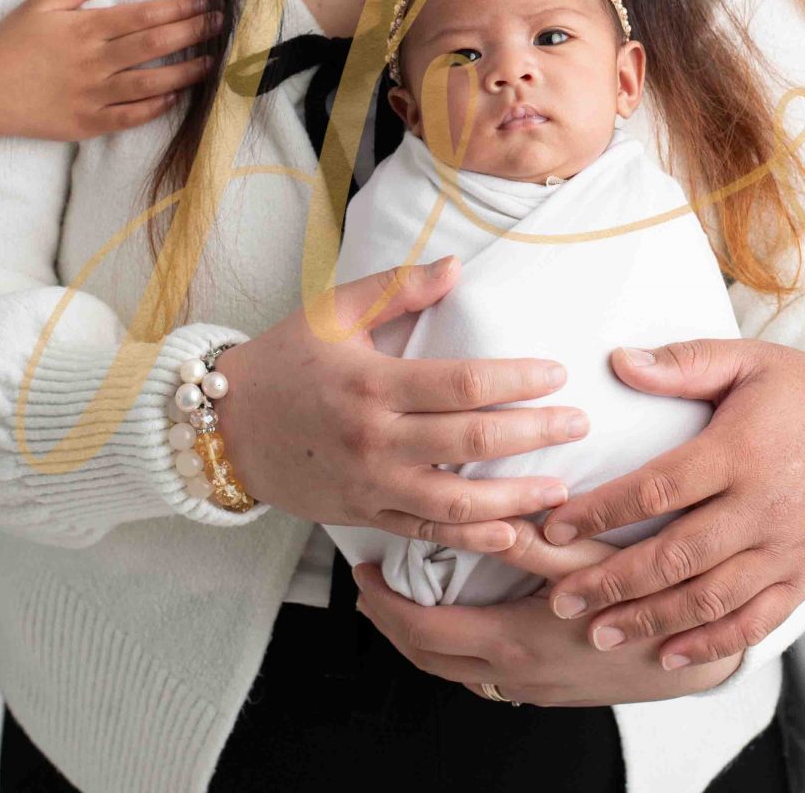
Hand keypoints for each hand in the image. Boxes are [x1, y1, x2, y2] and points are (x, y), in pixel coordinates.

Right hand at [0, 0, 220, 140]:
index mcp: (87, 28)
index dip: (179, 8)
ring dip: (186, 72)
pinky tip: (175, 97)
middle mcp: (96, 61)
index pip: (144, 14)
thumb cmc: (9, 45)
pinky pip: (130, 116)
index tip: (203, 4)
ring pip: (151, 82)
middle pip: (156, 44)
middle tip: (220, 26)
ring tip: (211, 63)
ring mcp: (94, 94)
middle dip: (193, 33)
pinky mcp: (88, 123)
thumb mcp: (38, 6)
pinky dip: (155, 107)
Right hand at [212, 257, 589, 545]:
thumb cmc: (286, 359)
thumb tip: (456, 265)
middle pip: (471, 442)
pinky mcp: (364, 516)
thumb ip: (397, 287)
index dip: (516, 381)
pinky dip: (472, 539)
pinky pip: (425, 534)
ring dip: (515, 499)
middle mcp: (374, 439)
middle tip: (579, 425)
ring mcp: (370, 486)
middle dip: (535, 435)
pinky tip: (511, 532)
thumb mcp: (334, 310)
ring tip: (560, 488)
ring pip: (456, 503)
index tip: (556, 374)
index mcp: (372, 383)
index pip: (462, 384)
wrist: (225, 426)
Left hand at [353, 561, 743, 705]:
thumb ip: (540, 540)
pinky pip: (482, 678)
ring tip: (404, 602)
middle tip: (367, 585)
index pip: (422, 627)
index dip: (384, 601)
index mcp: (513, 641)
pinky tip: (464, 622)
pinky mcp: (550, 692)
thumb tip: (489, 511)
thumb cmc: (654, 606)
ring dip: (420, 640)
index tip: (364, 571)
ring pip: (452, 673)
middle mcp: (515, 674)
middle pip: (426, 657)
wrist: (699, 662)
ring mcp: (532, 689)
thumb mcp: (596, 562)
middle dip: (388, 622)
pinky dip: (456, 652)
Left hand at [528, 338, 804, 669]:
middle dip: (611, 581)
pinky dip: (709, 644)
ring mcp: (786, 550)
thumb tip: (619, 363)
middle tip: (558, 599)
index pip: (658, 488)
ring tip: (598, 633)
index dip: (601, 511)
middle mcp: (763, 507)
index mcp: (741, 451)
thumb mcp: (752, 362)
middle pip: (675, 555)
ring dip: (649, 619)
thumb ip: (684, 363)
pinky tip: (667, 653)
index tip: (553, 525)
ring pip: (708, 598)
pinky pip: (753, 622)